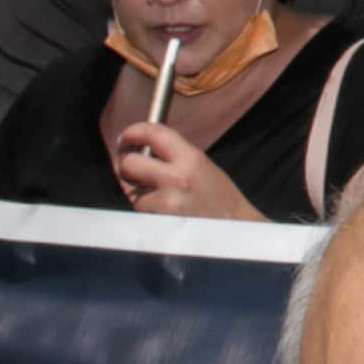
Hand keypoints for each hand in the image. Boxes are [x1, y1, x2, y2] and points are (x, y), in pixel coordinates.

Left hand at [109, 119, 252, 218]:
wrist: (237, 231)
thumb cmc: (221, 200)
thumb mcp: (202, 167)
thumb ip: (172, 156)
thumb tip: (137, 152)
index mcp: (191, 159)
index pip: (154, 133)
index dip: (134, 132)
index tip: (126, 137)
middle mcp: (177, 179)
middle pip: (130, 163)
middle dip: (126, 165)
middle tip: (131, 168)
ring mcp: (167, 204)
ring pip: (131, 193)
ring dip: (139, 194)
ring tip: (161, 199)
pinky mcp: (160, 224)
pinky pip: (140, 213)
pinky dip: (145, 211)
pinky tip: (164, 213)